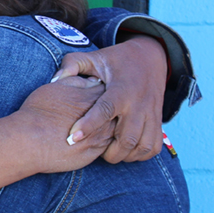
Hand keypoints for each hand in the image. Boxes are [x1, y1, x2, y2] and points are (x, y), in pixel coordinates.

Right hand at [18, 77, 114, 173]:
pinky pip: (105, 147)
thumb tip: (92, 80)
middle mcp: (103, 118)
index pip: (107, 91)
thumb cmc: (40, 111)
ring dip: (104, 128)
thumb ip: (77, 80)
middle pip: (114, 112)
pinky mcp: (94, 153)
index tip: (92, 94)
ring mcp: (101, 137)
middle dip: (107, 111)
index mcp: (94, 98)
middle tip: (91, 112)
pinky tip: (86, 140)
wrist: (30, 140)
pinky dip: (98, 142)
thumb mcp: (57, 86)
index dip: (100, 92)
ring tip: (91, 127)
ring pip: (112, 130)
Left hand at [52, 35, 165, 162]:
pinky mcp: (158, 121)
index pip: (105, 110)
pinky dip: (140, 155)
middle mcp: (138, 104)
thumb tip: (55, 79)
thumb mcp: (94, 57)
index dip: (88, 125)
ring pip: (142, 146)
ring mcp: (151, 114)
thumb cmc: (115, 60)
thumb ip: (73, 64)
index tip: (71, 138)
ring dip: (125, 155)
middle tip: (93, 151)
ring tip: (109, 153)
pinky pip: (154, 147)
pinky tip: (126, 152)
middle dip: (109, 151)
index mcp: (121, 89)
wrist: (150, 57)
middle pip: (127, 138)